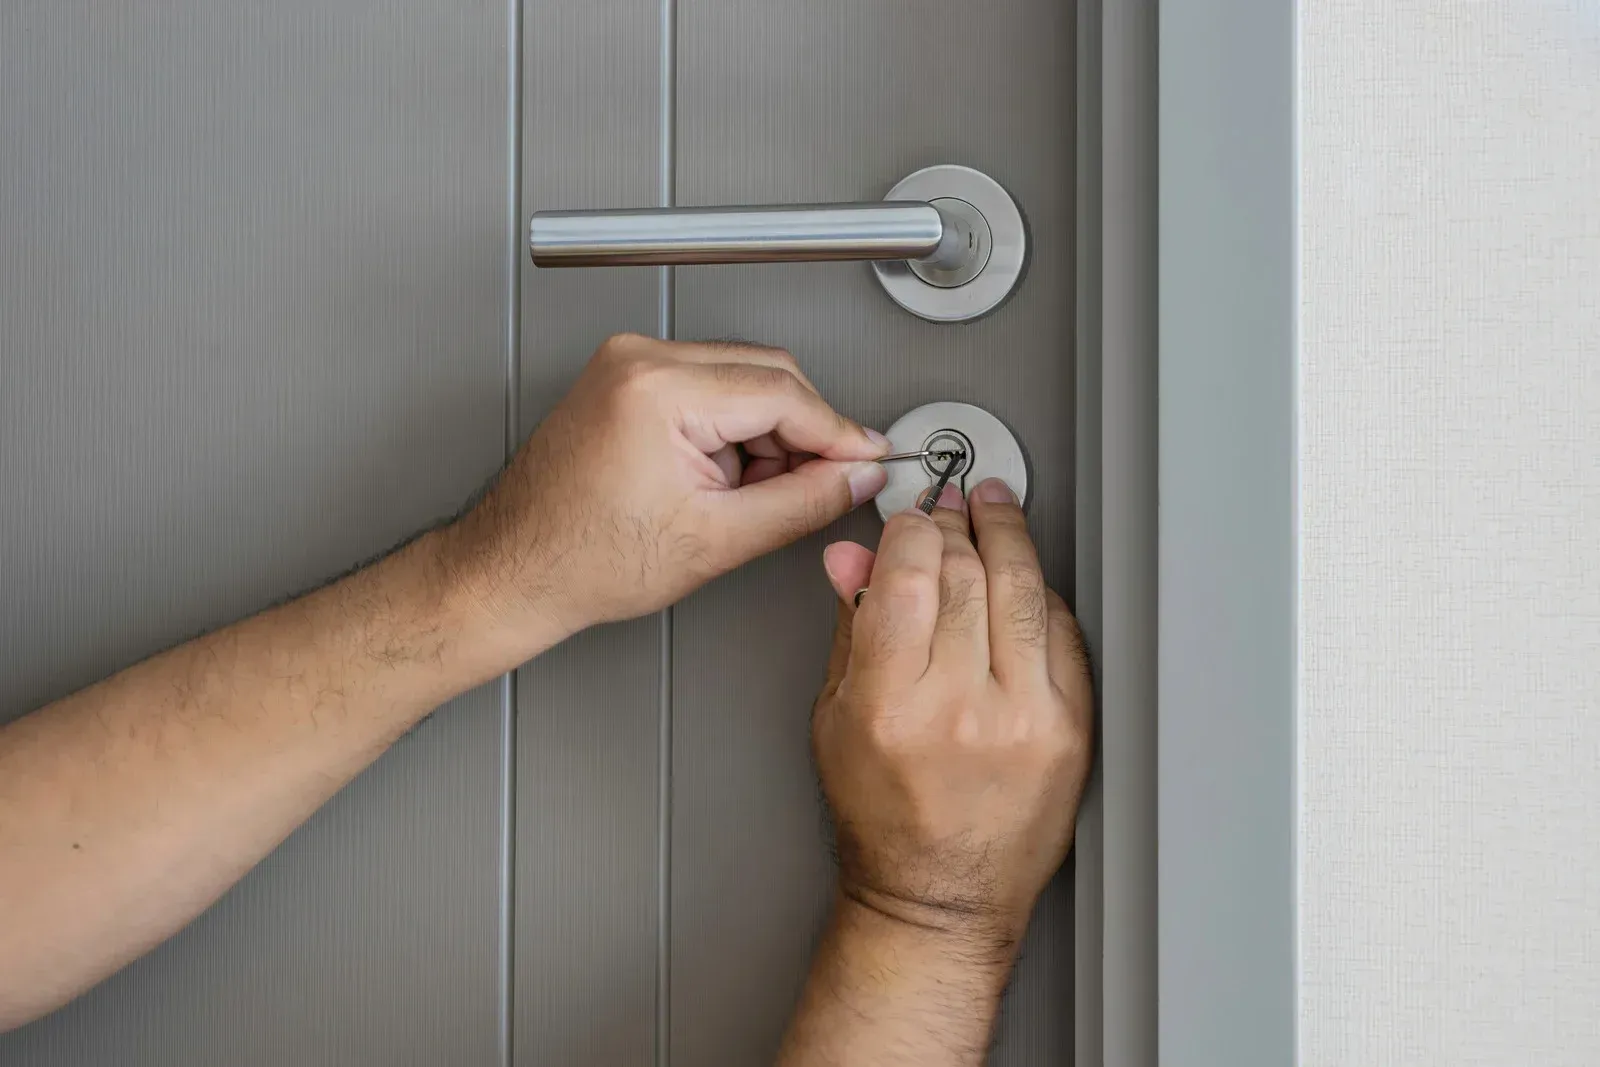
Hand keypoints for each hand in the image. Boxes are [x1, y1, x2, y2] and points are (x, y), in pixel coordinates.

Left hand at [443, 334, 889, 643]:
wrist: (513, 569)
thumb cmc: (581, 560)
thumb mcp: (716, 541)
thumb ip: (802, 502)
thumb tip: (854, 477)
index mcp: (658, 389)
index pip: (783, 393)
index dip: (838, 433)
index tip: (869, 457)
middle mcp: (640, 360)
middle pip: (767, 374)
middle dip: (804, 433)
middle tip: (826, 484)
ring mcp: (628, 363)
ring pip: (741, 378)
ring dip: (766, 432)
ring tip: (748, 496)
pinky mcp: (625, 377)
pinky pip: (707, 386)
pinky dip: (731, 429)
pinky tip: (721, 479)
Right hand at [812, 479, 1092, 950]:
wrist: (941, 896)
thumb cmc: (883, 818)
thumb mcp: (836, 718)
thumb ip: (850, 629)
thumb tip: (852, 559)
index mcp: (891, 705)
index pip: (907, 577)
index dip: (910, 528)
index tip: (908, 515)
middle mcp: (961, 709)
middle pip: (966, 574)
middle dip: (956, 525)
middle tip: (950, 506)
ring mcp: (1025, 718)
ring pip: (1022, 590)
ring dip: (1008, 536)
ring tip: (995, 509)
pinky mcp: (1070, 728)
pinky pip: (1060, 633)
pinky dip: (1039, 595)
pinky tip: (1023, 577)